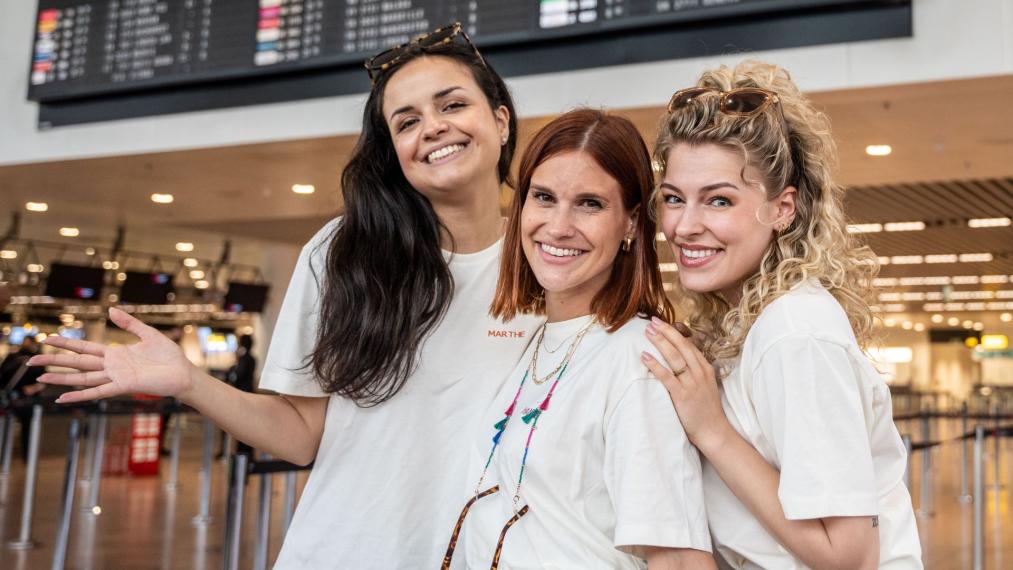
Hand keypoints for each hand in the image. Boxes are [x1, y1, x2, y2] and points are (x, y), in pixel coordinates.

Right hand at [30, 308, 197, 403]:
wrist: (183, 373)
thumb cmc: (169, 356)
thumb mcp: (148, 334)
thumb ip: (129, 323)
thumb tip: (110, 309)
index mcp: (115, 353)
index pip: (85, 348)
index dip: (66, 344)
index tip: (48, 339)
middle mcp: (111, 366)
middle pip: (77, 362)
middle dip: (55, 360)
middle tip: (32, 359)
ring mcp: (115, 377)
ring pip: (82, 377)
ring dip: (61, 378)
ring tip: (40, 377)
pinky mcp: (123, 386)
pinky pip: (98, 391)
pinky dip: (79, 396)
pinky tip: (62, 398)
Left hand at [642, 316, 732, 453]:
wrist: (714, 431)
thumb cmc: (706, 410)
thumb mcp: (705, 386)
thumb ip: (695, 372)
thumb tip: (681, 361)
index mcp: (706, 369)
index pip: (689, 345)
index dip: (675, 333)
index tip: (663, 323)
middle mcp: (700, 372)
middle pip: (682, 346)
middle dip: (666, 331)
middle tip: (652, 321)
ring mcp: (692, 383)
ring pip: (675, 357)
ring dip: (660, 342)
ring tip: (647, 332)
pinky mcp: (682, 395)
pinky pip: (667, 376)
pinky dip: (655, 364)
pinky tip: (644, 356)